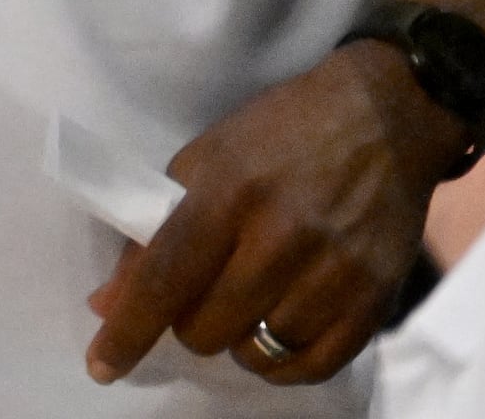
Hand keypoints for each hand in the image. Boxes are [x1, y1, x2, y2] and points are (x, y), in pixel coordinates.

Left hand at [84, 43, 461, 386]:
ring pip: (257, 353)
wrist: (382, 118)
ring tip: (243, 306)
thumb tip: (108, 304)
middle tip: (200, 294)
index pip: (166, 277)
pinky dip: (283, 363)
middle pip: (208, 327)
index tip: (102, 367)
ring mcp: (335, 273)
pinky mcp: (376, 299)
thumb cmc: (278, 134)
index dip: (130, 329)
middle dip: (187, 322)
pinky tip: (276, 331)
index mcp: (229, 193)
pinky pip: (313, 366)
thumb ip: (154, 232)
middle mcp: (282, 237)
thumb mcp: (204, 161)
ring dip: (236, 341)